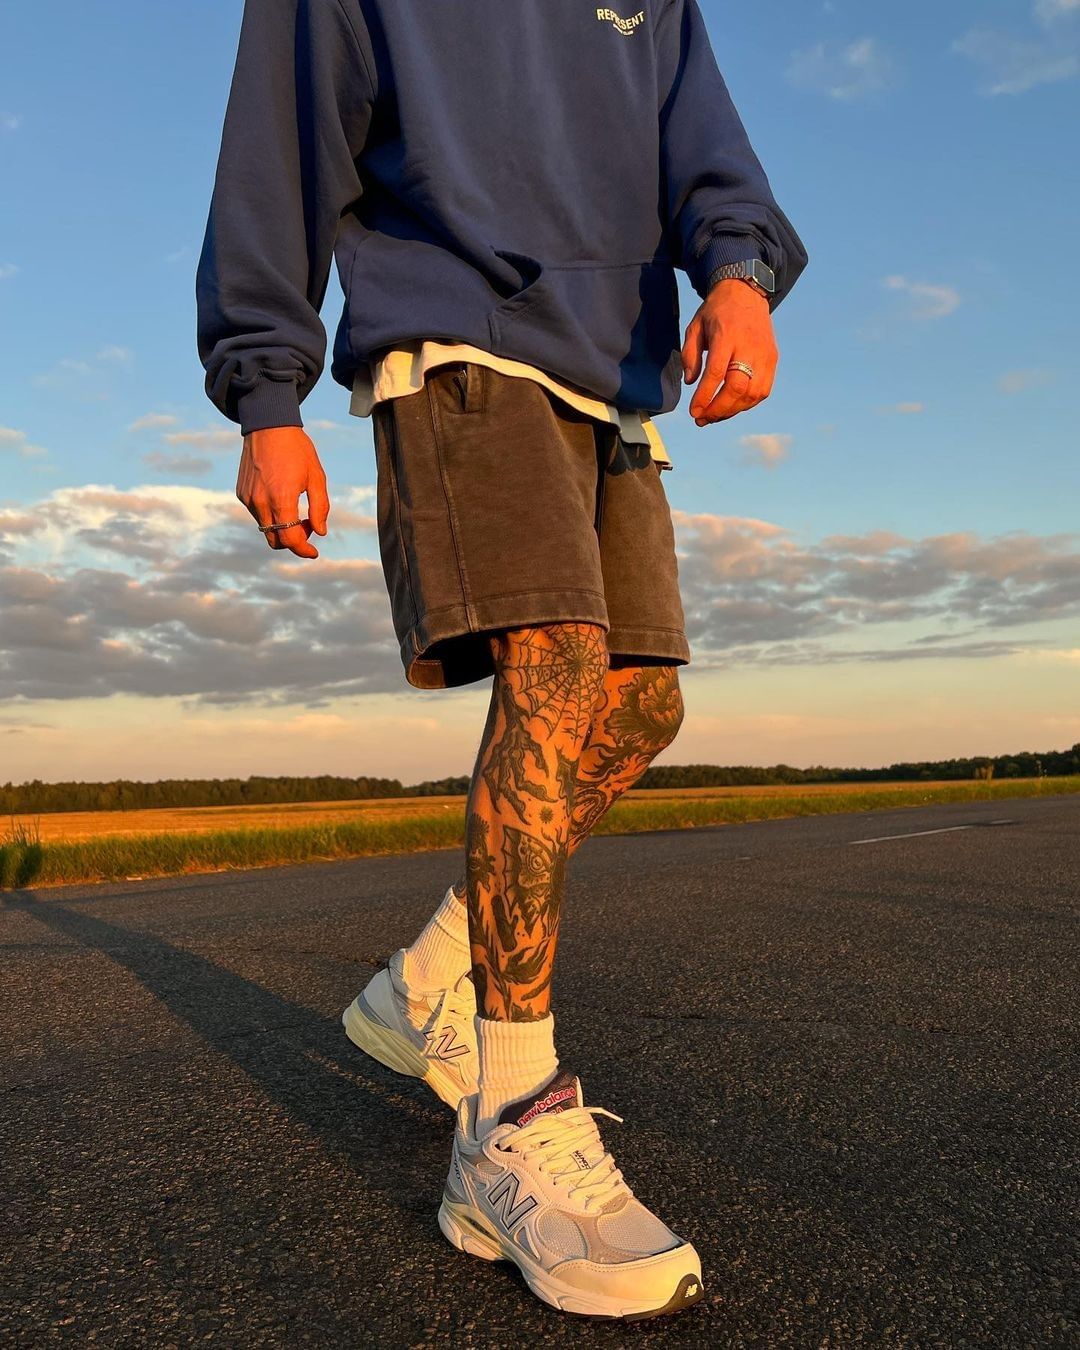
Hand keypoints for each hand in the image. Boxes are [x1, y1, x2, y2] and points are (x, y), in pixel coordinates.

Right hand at [236, 426, 329, 558]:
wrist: (268, 426)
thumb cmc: (297, 450)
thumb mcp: (316, 477)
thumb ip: (320, 508)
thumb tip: (320, 532)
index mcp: (281, 499)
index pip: (290, 540)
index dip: (303, 550)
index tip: (314, 552)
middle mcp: (261, 503)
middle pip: (276, 540)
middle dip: (293, 540)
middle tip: (307, 525)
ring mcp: (249, 499)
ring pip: (266, 529)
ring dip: (282, 527)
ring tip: (295, 507)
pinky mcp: (242, 493)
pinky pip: (257, 514)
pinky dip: (270, 515)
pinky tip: (280, 496)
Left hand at [681, 279, 777, 425]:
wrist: (747, 293)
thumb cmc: (717, 311)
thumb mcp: (695, 326)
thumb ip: (689, 354)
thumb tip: (690, 381)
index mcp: (726, 336)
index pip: (716, 373)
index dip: (704, 396)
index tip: (694, 411)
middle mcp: (749, 346)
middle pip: (737, 387)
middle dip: (718, 409)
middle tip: (702, 418)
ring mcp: (764, 354)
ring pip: (752, 394)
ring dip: (732, 411)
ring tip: (714, 416)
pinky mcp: (773, 360)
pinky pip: (763, 391)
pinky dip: (747, 404)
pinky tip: (732, 407)